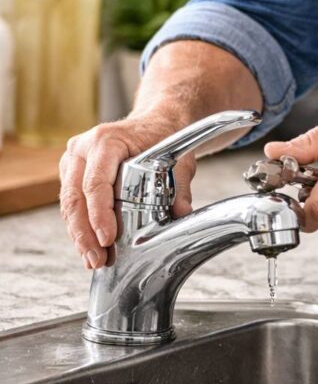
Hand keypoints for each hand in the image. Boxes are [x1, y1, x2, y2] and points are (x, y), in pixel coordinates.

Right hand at [60, 112, 195, 271]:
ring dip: (80, 236)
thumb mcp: (179, 160)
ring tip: (93, 260)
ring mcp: (74, 160)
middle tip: (97, 259)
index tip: (107, 239)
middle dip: (85, 234)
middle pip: (75, 197)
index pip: (95, 182)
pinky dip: (79, 227)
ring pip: (69, 204)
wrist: (154, 123)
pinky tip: (89, 247)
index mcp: (106, 140)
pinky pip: (71, 204)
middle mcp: (83, 148)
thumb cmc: (164, 138)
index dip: (99, 214)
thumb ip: (180, 187)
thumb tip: (182, 213)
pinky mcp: (72, 173)